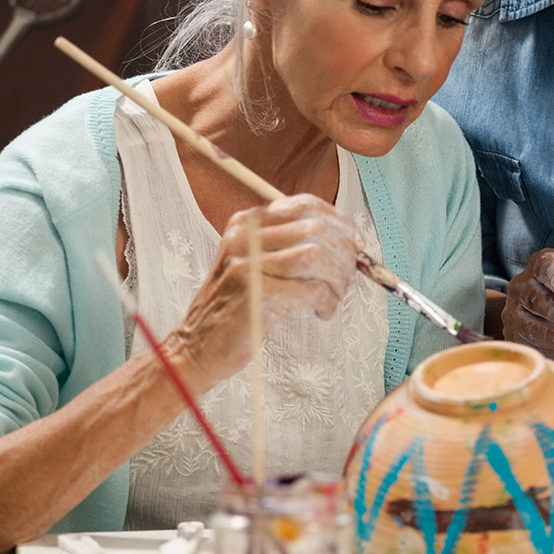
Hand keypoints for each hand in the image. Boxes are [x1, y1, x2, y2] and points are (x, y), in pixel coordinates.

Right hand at [166, 193, 364, 391]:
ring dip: (337, 279)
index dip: (339, 221)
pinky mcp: (256, 294)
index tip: (356, 243)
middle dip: (343, 254)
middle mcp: (245, 237)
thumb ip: (293, 246)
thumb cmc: (237, 308)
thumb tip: (349, 240)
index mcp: (246, 222)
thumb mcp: (257, 264)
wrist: (197, 349)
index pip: (305, 204)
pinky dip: (327, 301)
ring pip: (317, 256)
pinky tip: (322, 312)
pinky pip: (311, 289)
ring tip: (333, 298)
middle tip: (347, 279)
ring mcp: (247, 264)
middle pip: (316, 229)